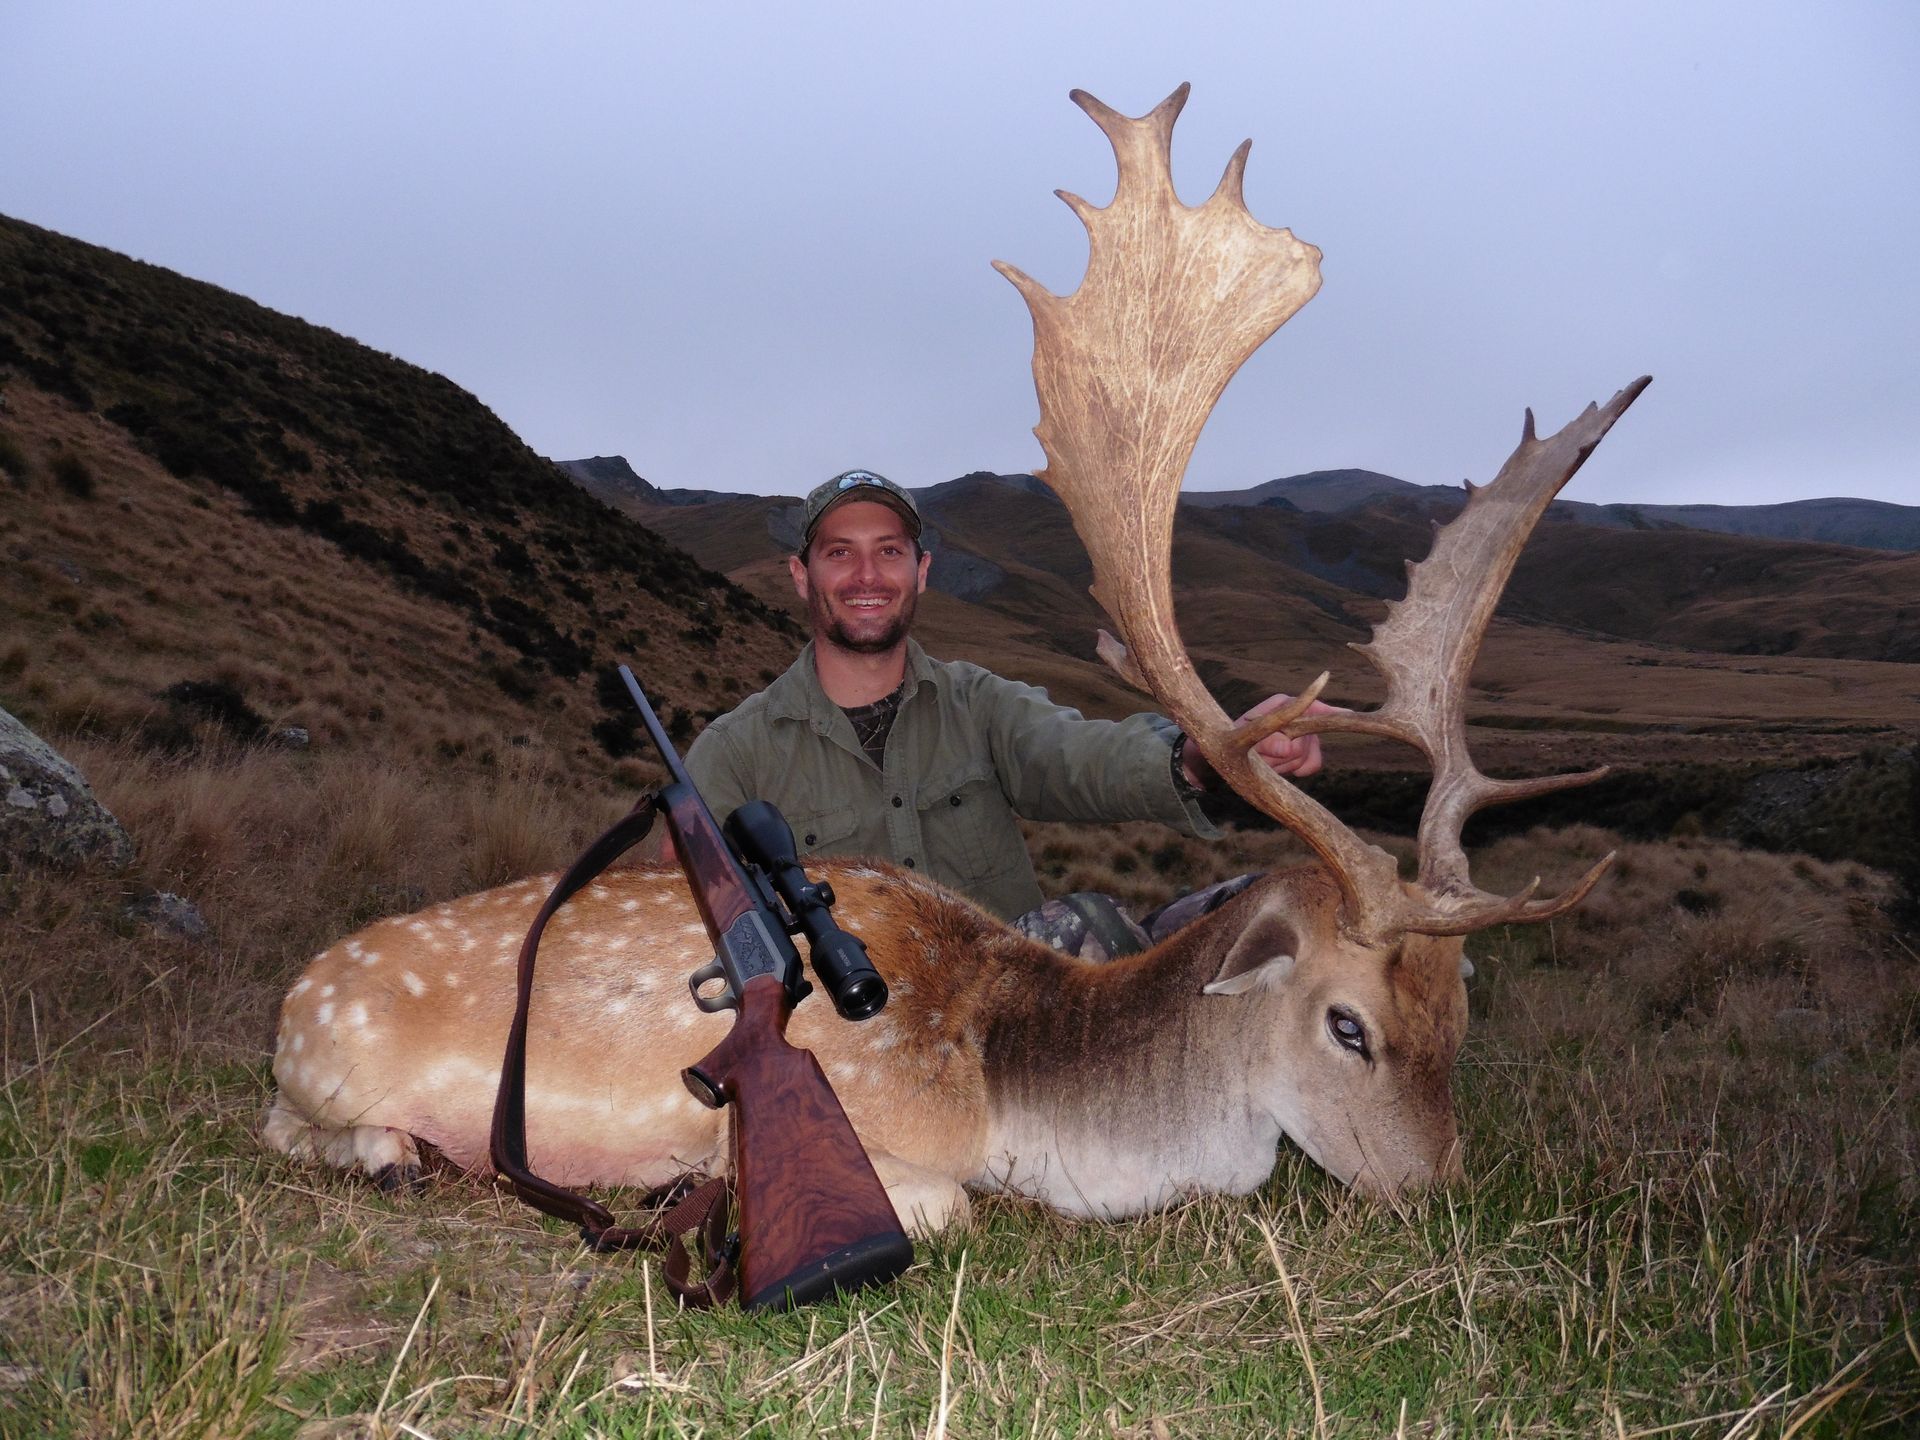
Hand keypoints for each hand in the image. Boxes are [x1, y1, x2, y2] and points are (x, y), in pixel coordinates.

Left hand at [1181, 692, 1342, 787]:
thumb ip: (1264, 744)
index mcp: (1281, 704)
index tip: (1351, 715)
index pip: (1314, 707)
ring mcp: (1300, 734)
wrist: (1218, 759)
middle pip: (1310, 740)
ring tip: (1264, 762)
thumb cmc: (1226, 743)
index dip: (1334, 713)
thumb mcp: (1239, 742)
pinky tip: (1279, 769)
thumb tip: (1287, 748)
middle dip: (1287, 755)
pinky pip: (1312, 765)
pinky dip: (1296, 770)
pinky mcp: (1302, 751)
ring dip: (1286, 765)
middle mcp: (1294, 715)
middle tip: (1262, 757)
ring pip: (1309, 756)